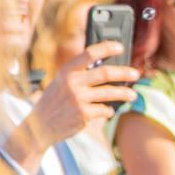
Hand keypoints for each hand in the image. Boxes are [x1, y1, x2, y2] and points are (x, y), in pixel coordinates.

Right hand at [24, 42, 139, 151]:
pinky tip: (106, 111)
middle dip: (124, 73)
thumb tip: (107, 67)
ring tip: (133, 95)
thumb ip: (78, 74)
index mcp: (66, 71)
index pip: (89, 54)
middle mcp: (72, 82)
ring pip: (110, 93)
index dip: (106, 48)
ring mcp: (78, 98)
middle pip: (105, 73)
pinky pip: (105, 110)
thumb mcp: (60, 82)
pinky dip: (108, 111)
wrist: (39, 126)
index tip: (119, 47)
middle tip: (136, 74)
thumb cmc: (54, 102)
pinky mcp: (84, 114)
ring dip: (124, 94)